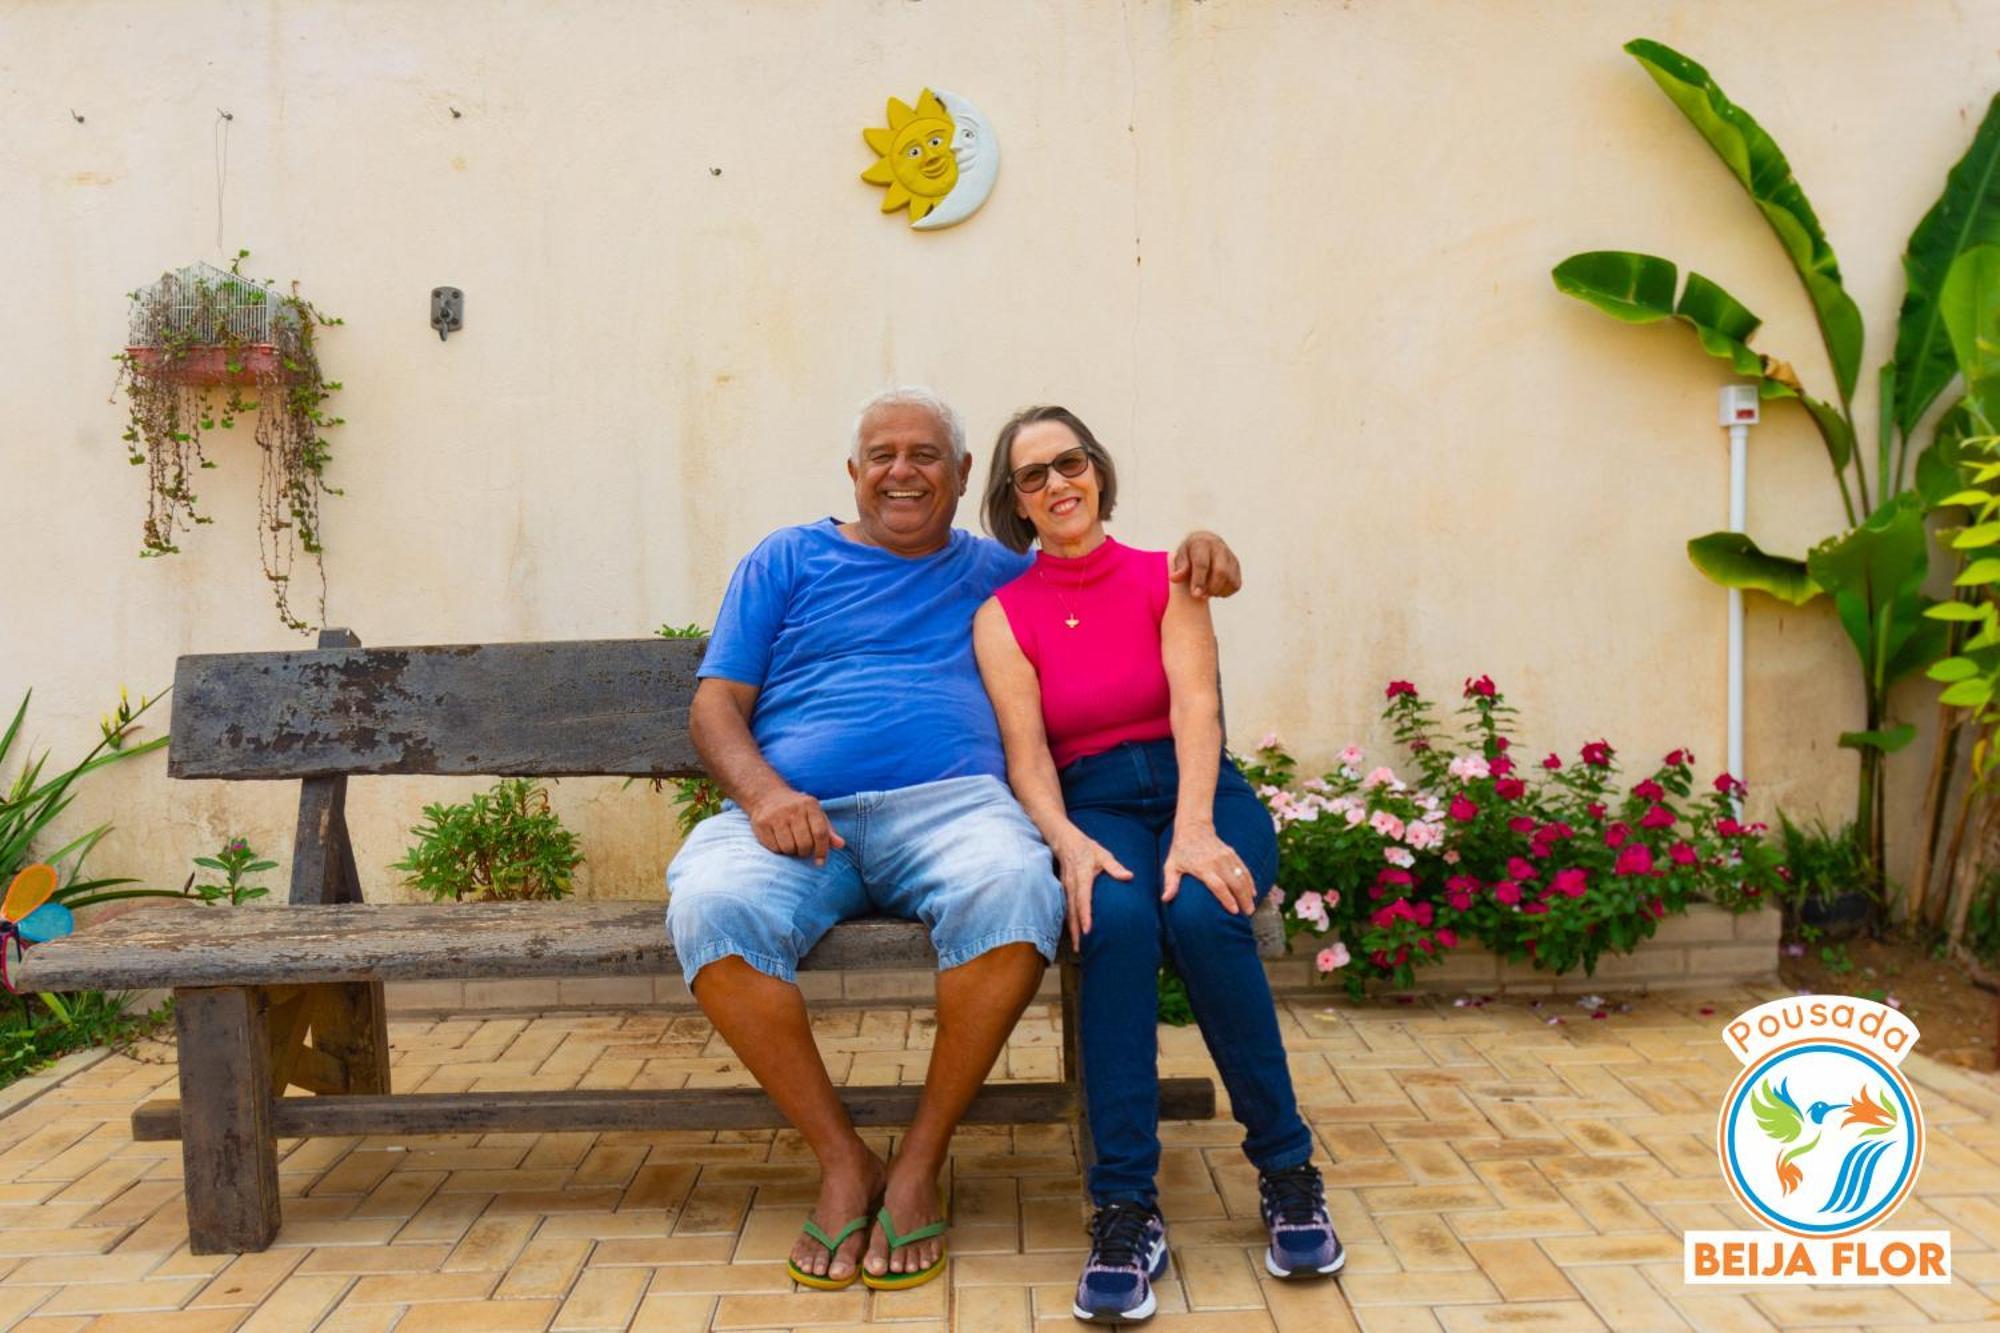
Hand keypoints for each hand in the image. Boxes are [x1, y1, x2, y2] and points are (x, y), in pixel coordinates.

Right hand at [746, 786, 845, 864]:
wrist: (768, 796)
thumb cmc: (797, 810)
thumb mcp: (815, 814)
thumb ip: (828, 831)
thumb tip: (841, 845)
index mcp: (810, 805)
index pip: (820, 833)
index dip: (822, 850)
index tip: (821, 861)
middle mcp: (793, 809)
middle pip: (805, 843)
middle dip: (805, 852)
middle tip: (803, 849)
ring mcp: (776, 815)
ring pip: (789, 848)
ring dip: (791, 852)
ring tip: (791, 844)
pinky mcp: (762, 823)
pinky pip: (774, 848)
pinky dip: (779, 850)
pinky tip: (779, 841)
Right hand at [1049, 827, 1132, 950]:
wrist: (1064, 841)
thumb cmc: (1086, 848)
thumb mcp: (1102, 854)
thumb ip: (1115, 867)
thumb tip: (1129, 876)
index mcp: (1082, 876)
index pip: (1083, 899)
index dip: (1085, 915)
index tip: (1088, 930)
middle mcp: (1071, 885)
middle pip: (1072, 911)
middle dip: (1076, 930)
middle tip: (1080, 947)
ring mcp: (1066, 888)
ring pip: (1068, 911)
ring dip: (1071, 929)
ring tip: (1077, 946)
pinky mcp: (1064, 890)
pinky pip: (1066, 908)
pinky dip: (1070, 921)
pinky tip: (1074, 933)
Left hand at [1160, 826, 1256, 915]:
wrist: (1193, 828)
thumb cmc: (1180, 850)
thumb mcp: (1171, 865)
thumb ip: (1170, 883)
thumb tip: (1164, 899)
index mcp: (1203, 867)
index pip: (1218, 886)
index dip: (1227, 899)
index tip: (1234, 911)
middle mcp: (1217, 862)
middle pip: (1235, 883)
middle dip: (1243, 899)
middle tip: (1248, 913)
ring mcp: (1226, 857)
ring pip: (1242, 877)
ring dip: (1248, 892)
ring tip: (1251, 907)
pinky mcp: (1232, 853)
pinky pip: (1244, 869)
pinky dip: (1250, 881)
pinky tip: (1253, 892)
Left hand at [1169, 531, 1241, 598]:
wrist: (1205, 543)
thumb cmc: (1190, 553)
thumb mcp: (1181, 556)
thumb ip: (1179, 567)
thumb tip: (1174, 578)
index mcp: (1203, 543)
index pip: (1203, 564)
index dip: (1199, 581)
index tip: (1195, 594)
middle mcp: (1220, 548)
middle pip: (1221, 572)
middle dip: (1211, 588)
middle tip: (1200, 596)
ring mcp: (1231, 558)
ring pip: (1230, 580)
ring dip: (1217, 591)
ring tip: (1206, 592)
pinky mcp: (1236, 567)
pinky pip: (1235, 584)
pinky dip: (1225, 592)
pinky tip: (1214, 590)